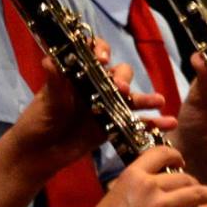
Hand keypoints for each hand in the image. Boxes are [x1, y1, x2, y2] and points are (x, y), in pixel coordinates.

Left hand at [5, 46, 169, 182]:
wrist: (39, 154)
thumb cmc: (38, 122)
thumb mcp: (46, 101)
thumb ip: (54, 82)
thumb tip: (49, 60)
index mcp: (79, 74)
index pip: (94, 53)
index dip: (101, 51)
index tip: (103, 60)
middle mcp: (96, 86)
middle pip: (119, 73)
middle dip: (123, 78)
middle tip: (121, 89)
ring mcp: (107, 106)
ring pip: (132, 97)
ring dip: (146, 97)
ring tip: (158, 101)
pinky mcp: (114, 127)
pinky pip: (137, 122)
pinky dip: (153, 123)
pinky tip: (168, 124)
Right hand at [71, 145, 206, 206]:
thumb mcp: (114, 196)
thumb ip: (134, 189)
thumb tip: (151, 189)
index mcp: (132, 173)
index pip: (162, 154)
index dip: (176, 156)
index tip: (182, 162)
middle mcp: (148, 185)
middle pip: (183, 177)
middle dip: (195, 184)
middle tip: (200, 191)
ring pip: (197, 193)